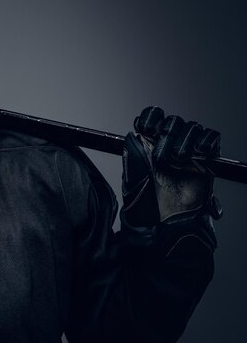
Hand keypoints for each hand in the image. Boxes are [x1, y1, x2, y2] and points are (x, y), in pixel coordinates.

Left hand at [121, 106, 221, 229]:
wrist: (166, 224)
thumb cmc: (145, 205)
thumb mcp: (132, 179)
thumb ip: (133, 155)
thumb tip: (133, 134)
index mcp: (146, 145)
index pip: (151, 117)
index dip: (150, 118)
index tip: (146, 128)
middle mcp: (167, 145)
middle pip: (173, 121)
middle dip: (167, 134)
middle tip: (161, 158)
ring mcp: (187, 152)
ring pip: (192, 127)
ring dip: (185, 140)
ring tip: (178, 161)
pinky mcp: (206, 160)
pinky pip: (211, 139)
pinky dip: (207, 140)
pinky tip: (199, 152)